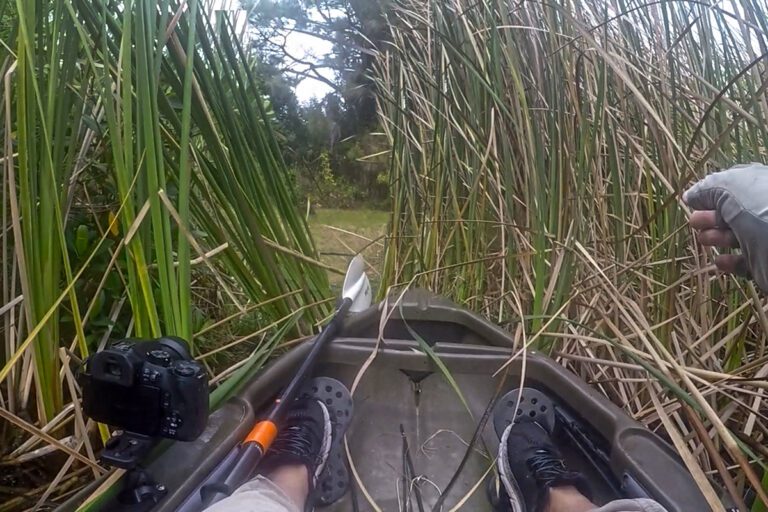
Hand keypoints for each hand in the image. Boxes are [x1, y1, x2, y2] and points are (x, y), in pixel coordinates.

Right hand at [683, 163, 767, 292]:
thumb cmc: (761, 209)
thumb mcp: (730, 188)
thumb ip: (707, 189)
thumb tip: (690, 196)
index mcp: (762, 186)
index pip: (735, 186)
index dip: (712, 192)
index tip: (694, 201)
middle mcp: (764, 211)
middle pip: (732, 212)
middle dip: (710, 216)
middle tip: (695, 222)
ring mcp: (766, 238)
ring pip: (736, 237)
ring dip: (716, 237)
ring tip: (704, 239)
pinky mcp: (764, 262)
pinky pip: (744, 262)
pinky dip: (729, 261)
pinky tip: (719, 260)